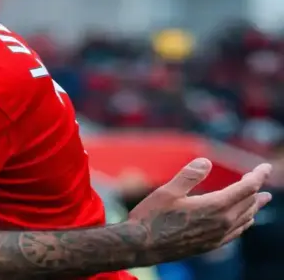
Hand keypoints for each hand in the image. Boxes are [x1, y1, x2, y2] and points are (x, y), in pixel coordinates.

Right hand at [127, 157, 271, 264]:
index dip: (257, 176)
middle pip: (249, 203)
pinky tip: (243, 221)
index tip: (265, 167)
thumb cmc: (152, 217)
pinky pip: (236, 232)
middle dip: (257, 188)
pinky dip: (245, 222)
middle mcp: (221, 223)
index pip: (246, 188)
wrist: (142, 246)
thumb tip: (206, 161)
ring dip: (254, 206)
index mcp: (214, 206)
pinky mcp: (211, 245)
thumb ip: (189, 175)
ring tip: (261, 199)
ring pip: (245, 219)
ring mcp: (218, 236)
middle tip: (261, 177)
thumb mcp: (167, 191)